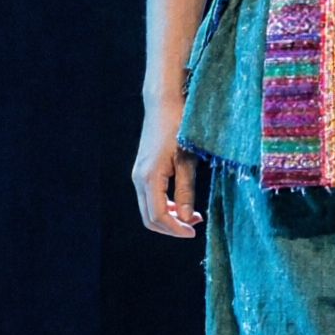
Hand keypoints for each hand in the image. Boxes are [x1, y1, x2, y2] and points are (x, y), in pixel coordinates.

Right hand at [135, 97, 202, 236]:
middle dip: (171, 227)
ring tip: (193, 216)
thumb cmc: (178, 127)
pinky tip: (182, 203)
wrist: (163, 103)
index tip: (195, 232)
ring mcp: (139, 175)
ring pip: (149, 208)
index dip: (176, 229)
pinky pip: (150, 198)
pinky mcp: (143, 170)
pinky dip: (165, 206)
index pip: (158, 215)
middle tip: (194, 227)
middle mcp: (139, 179)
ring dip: (169, 217)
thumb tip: (187, 218)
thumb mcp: (187, 160)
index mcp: (149, 177)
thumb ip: (186, 190)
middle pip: (149, 217)